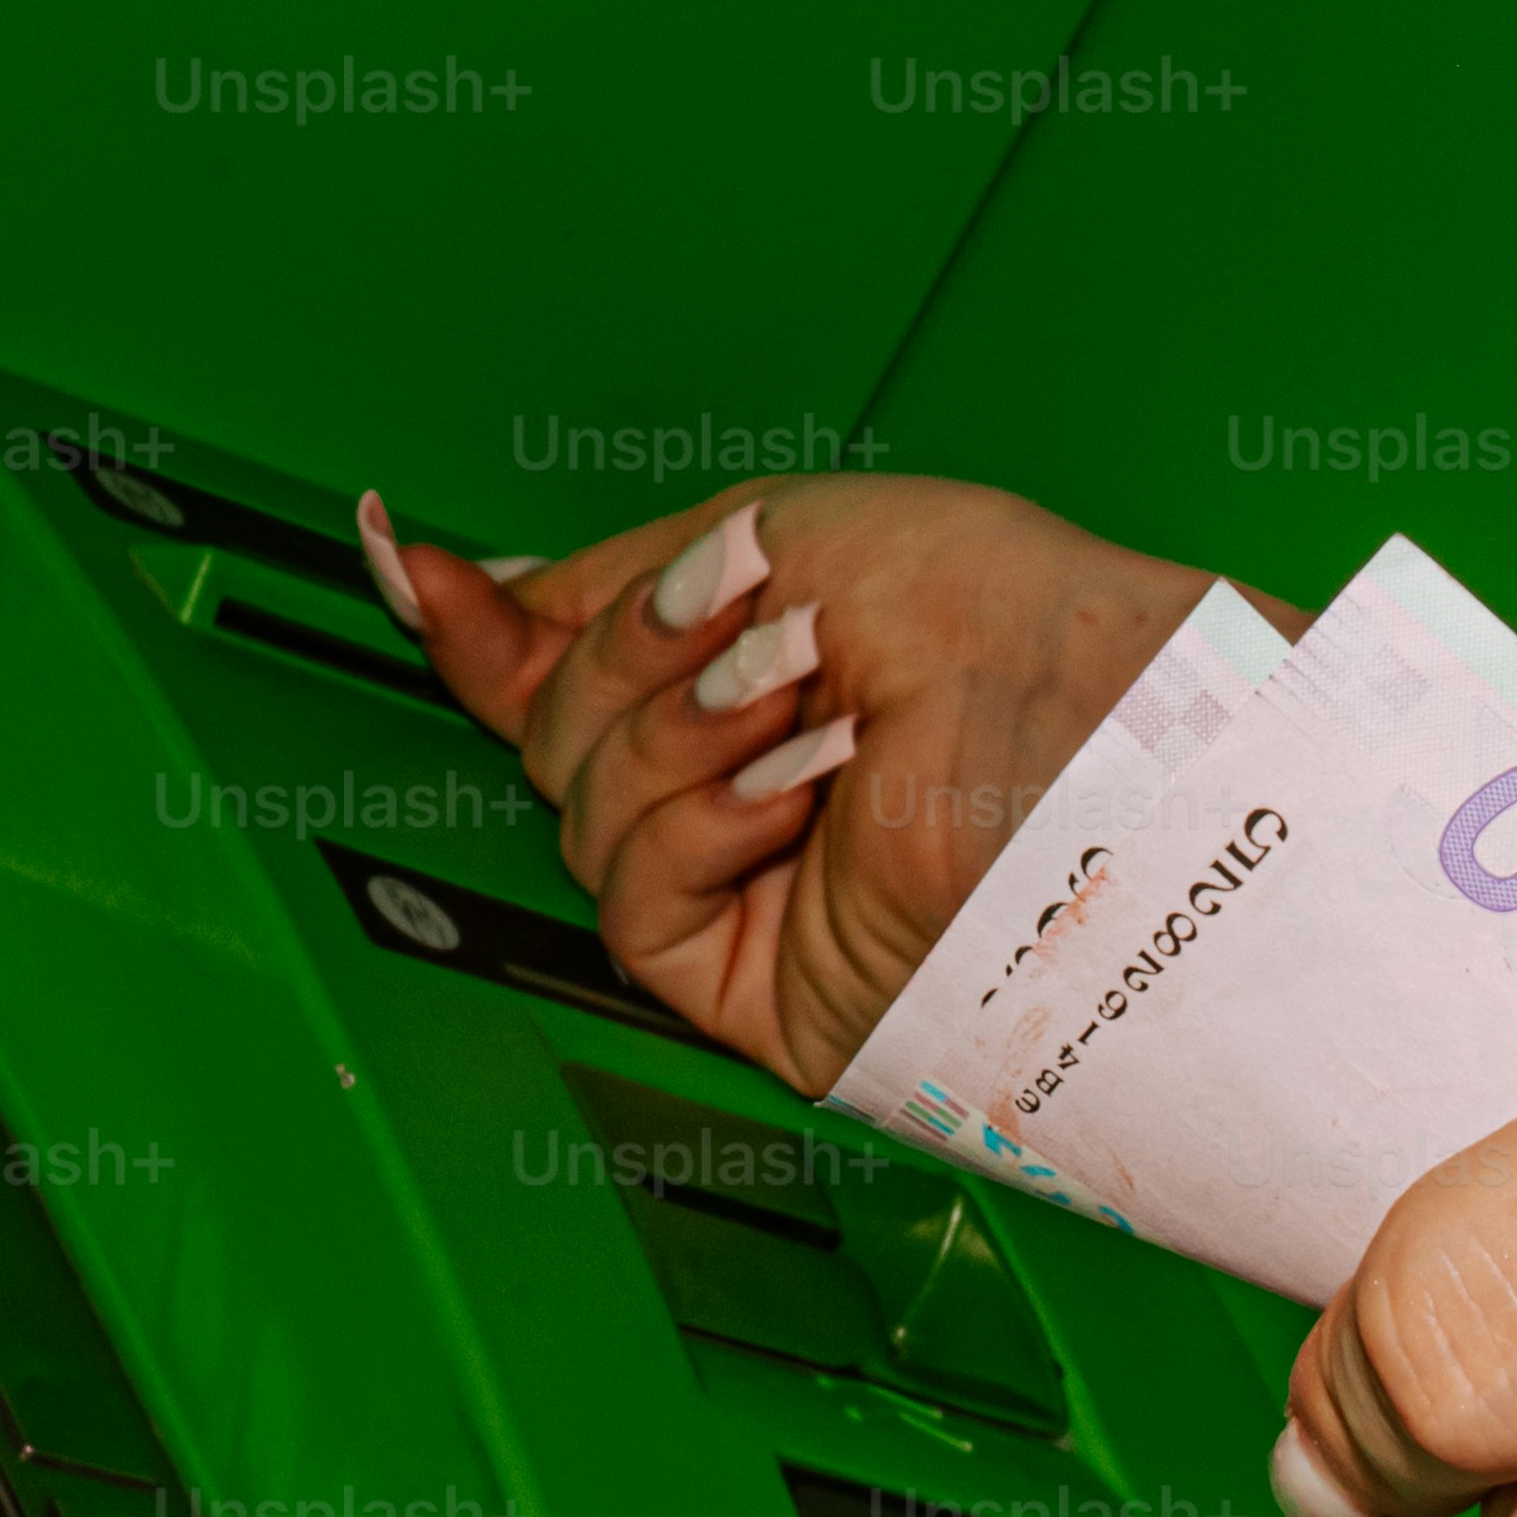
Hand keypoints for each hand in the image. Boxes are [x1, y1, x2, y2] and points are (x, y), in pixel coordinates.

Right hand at [369, 476, 1251, 1089]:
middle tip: (747, 619)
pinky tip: (796, 787)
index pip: (565, 661)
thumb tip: (466, 595)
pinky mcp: (764, 981)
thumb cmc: (1027, 626)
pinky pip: (635, 903)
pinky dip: (698, 825)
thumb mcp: (796, 535)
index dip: (478, 622)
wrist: (1119, 736)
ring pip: (578, 811)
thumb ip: (617, 578)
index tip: (398, 552)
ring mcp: (754, 882)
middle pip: (551, 732)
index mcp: (753, 669)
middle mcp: (746, 777)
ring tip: (801, 695)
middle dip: (629, 660)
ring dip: (676, 733)